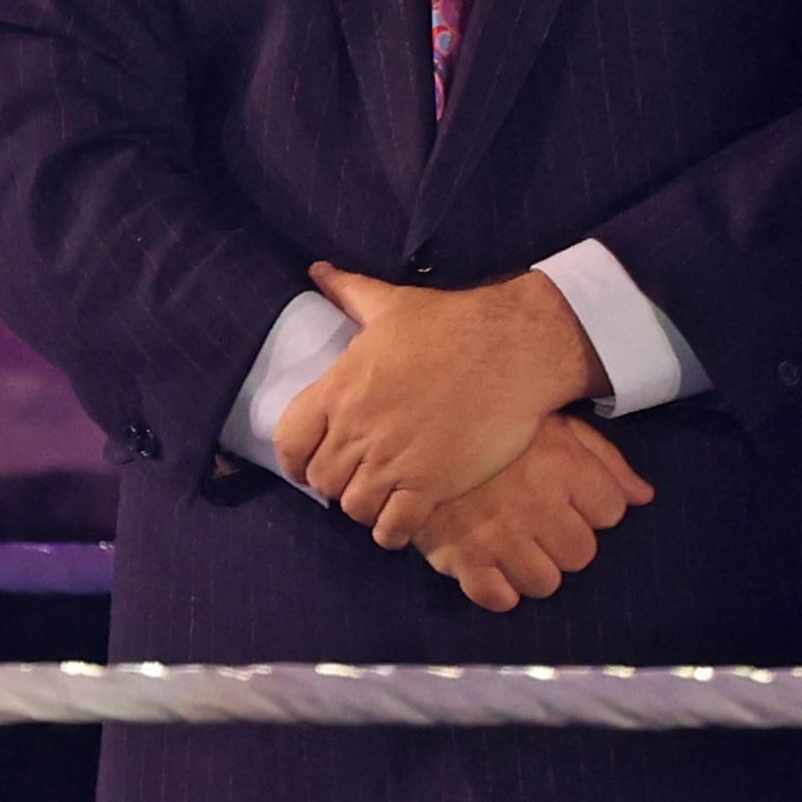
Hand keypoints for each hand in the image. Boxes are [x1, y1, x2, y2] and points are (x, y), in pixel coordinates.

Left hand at [277, 266, 598, 541]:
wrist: (512, 348)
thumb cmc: (451, 322)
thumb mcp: (390, 303)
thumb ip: (348, 292)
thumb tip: (317, 270)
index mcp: (340, 387)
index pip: (289, 441)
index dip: (294, 459)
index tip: (307, 464)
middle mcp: (359, 428)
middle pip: (322, 480)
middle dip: (334, 483)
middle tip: (354, 478)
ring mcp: (394, 459)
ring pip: (354, 507)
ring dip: (363, 507)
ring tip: (379, 498)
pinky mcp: (432, 484)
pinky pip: (395, 527)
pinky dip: (392, 531)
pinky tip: (402, 520)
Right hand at [401, 413, 650, 613]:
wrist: (413, 427)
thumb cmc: (492, 427)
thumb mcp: (553, 424)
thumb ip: (604, 460)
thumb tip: (644, 496)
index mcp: (562, 465)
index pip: (611, 512)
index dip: (593, 507)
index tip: (570, 498)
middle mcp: (535, 504)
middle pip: (582, 554)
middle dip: (567, 541)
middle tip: (541, 523)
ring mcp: (498, 535)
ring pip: (546, 583)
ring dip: (535, 569)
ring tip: (516, 545)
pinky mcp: (461, 557)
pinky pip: (497, 598)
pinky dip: (497, 589)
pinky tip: (492, 566)